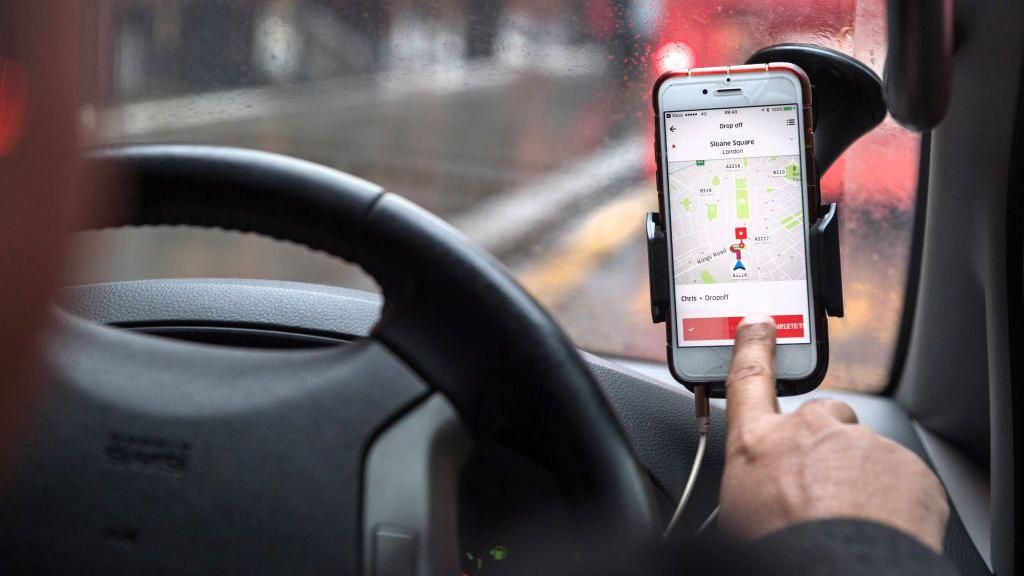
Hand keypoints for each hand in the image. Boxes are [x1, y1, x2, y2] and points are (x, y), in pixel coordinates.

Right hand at [717, 314, 949, 552]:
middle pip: (820, 416)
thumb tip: (758, 491)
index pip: (749, 378)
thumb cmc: (781, 550)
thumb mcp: (738, 513)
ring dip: (859, 478)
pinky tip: (880, 527)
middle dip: (824, 442)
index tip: (760, 324)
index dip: (754, 346)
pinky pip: (901, 479)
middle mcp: (808, 432)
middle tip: (821, 487)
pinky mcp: (906, 466)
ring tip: (851, 520)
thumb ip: (752, 480)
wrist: (839, 573)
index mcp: (758, 445)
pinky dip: (895, 500)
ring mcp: (860, 445)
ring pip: (864, 453)